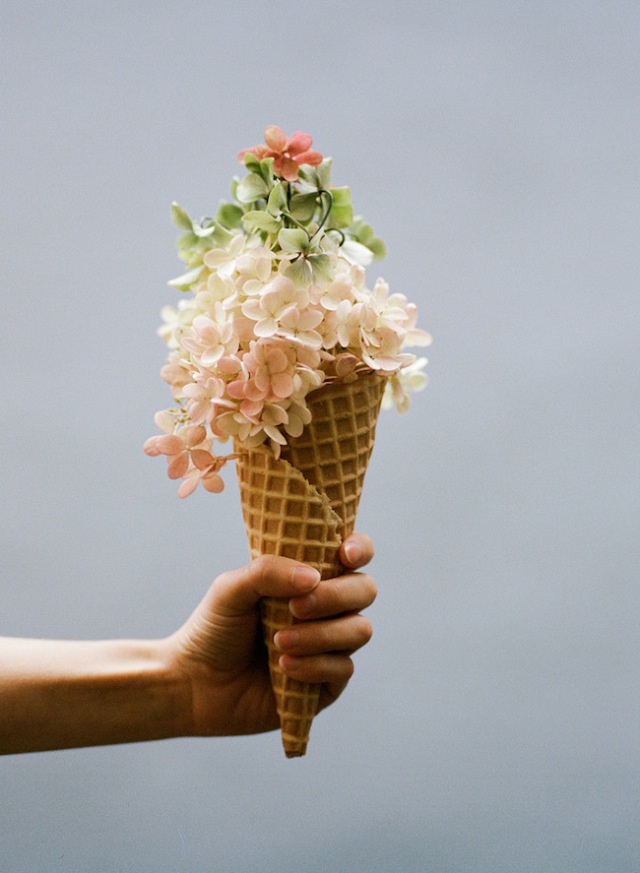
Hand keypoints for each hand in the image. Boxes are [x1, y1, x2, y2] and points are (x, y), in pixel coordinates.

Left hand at [167, 533, 375, 736]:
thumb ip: (268, 572)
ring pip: (359, 630)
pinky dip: (315, 665)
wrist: (193, 682)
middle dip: (336, 595)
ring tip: (279, 642)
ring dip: (321, 634)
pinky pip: (343, 668)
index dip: (360, 549)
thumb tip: (313, 577)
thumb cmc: (214, 628)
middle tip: (296, 607)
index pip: (353, 555)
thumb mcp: (231, 589)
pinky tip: (284, 667)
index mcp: (308, 577)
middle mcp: (326, 608)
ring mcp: (330, 646)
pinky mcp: (327, 684)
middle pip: (365, 590)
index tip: (345, 554)